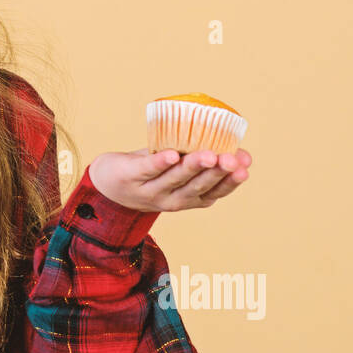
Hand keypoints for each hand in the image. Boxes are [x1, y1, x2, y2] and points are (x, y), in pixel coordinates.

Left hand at [88, 148, 250, 212]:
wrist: (108, 183)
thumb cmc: (154, 170)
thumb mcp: (182, 168)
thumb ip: (209, 161)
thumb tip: (244, 153)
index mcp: (188, 198)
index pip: (213, 193)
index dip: (230, 182)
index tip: (244, 168)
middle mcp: (171, 199)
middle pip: (196, 187)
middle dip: (215, 173)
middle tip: (230, 160)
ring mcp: (150, 190)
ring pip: (174, 179)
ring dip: (193, 166)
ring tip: (208, 154)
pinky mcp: (130, 176)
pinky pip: (147, 169)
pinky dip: (160, 162)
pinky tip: (172, 154)